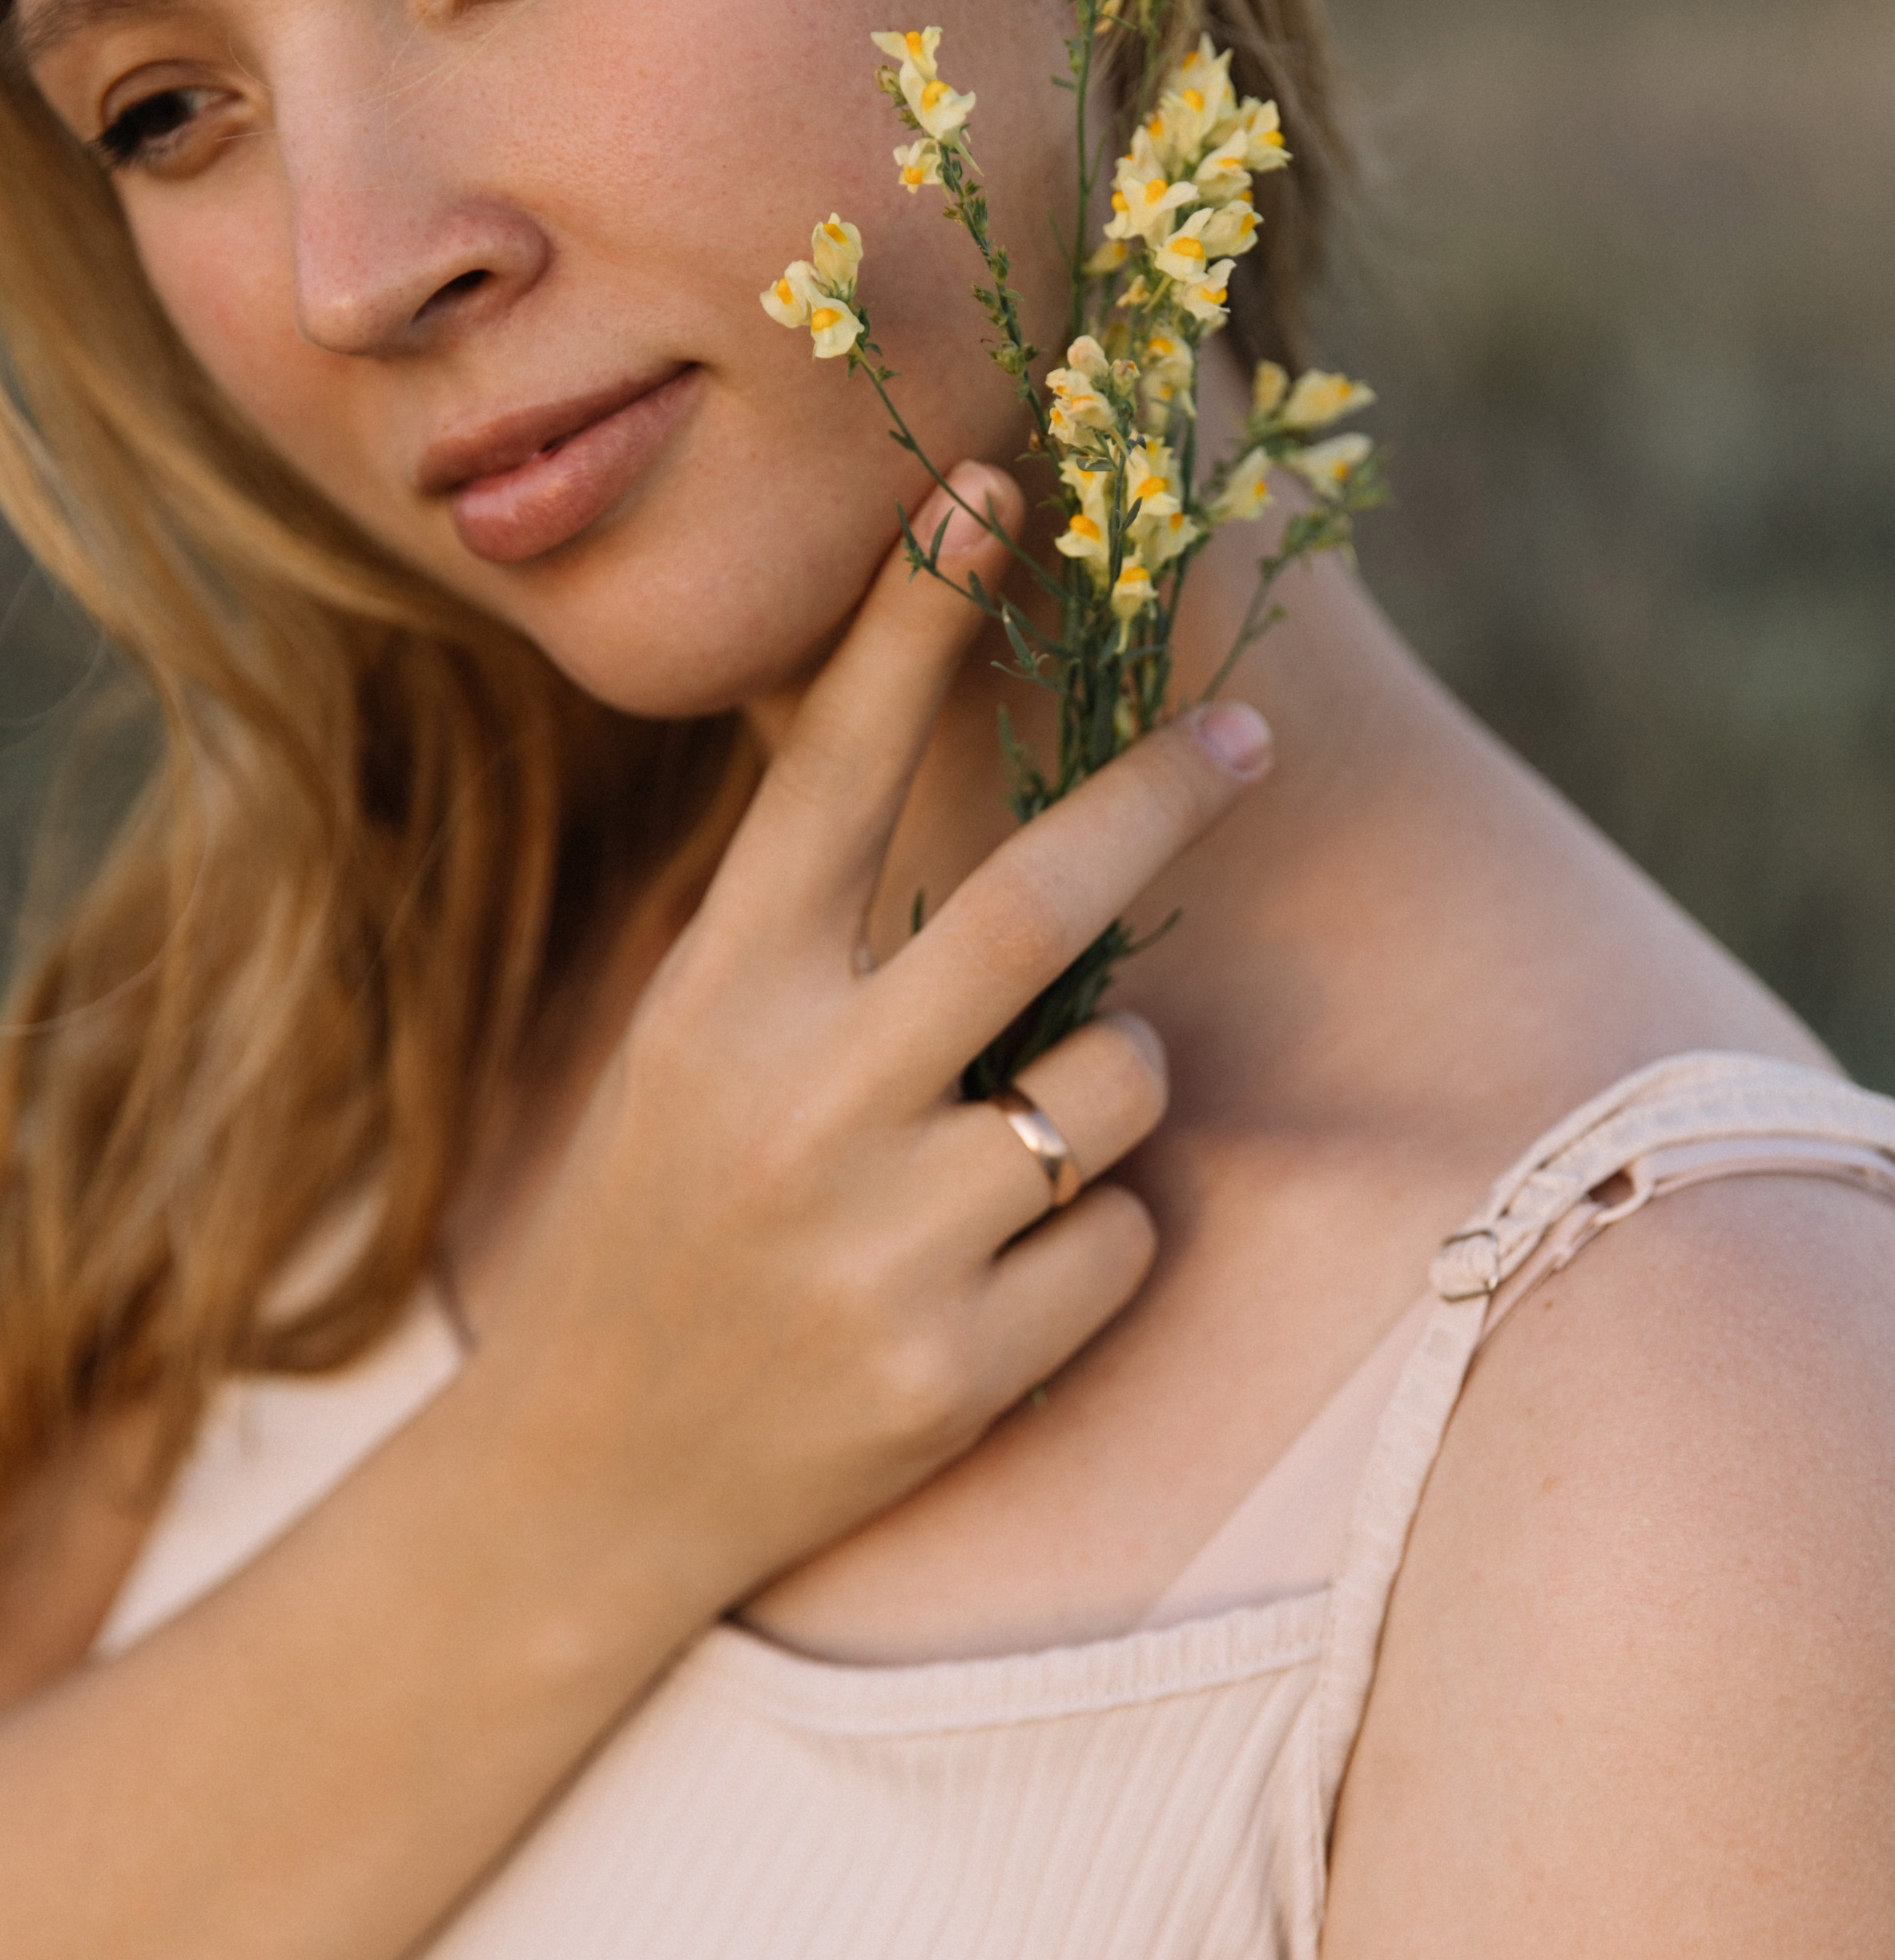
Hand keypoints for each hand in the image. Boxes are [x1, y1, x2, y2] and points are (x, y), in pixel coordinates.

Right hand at [474, 464, 1271, 1616]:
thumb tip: (954, 760)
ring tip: (1010, 1143)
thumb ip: (817, 924)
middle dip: (1163, 791)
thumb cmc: (665, 1213)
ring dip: (1108, 1080)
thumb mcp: (695, 1037)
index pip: (835, 765)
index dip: (915, 617)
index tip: (993, 482)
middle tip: (1247, 730)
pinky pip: (1125, 1240)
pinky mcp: (953, 1368)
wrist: (582, 1477)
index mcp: (721, 993)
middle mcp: (795, 1098)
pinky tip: (986, 1283)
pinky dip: (1092, 1243)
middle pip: (1040, 898)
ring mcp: (876, 1240)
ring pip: (1116, 1079)